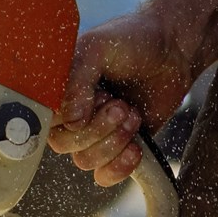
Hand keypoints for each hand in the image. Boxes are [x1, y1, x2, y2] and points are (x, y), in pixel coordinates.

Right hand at [48, 8, 201, 188]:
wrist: (173, 49)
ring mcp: (93, 132)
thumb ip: (78, 78)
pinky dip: (120, 167)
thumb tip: (70, 120)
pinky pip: (104, 176)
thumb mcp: (98, 47)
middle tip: (121, 105)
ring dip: (114, 141)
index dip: (70, 115)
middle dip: (98, 128)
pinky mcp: (117, 148)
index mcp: (58, 88)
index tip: (98, 96)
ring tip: (133, 114)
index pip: (44, 118)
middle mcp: (71, 113)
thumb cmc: (132, 40)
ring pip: (85, 161)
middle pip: (64, 144)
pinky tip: (136, 147)